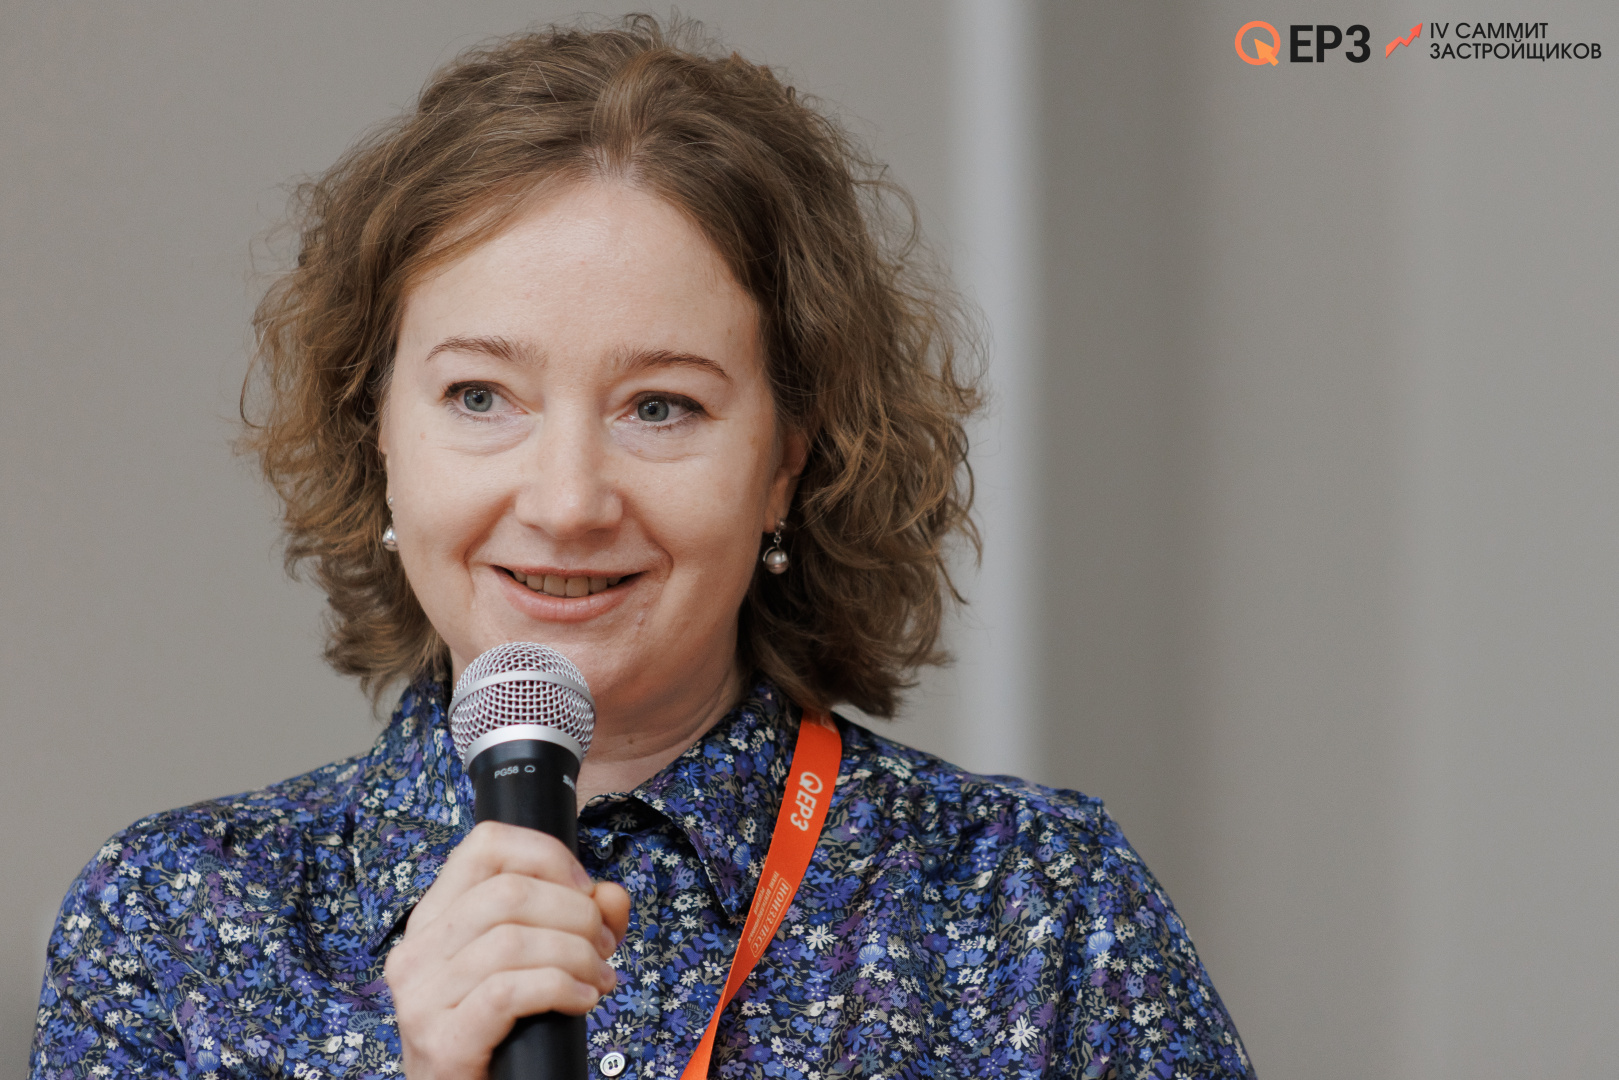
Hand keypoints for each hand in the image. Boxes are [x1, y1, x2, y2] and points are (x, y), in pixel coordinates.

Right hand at [384, 821, 631, 1079]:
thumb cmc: (505, 1032)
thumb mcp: (544, 963)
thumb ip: (584, 922)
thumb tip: (611, 894)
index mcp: (434, 918)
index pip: (484, 845)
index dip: (547, 855)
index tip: (585, 890)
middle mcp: (415, 950)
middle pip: (508, 891)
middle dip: (576, 913)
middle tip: (602, 948)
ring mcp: (421, 997)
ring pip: (512, 939)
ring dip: (576, 954)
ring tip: (599, 978)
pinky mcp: (441, 1040)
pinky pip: (509, 991)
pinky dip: (560, 988)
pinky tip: (581, 1001)